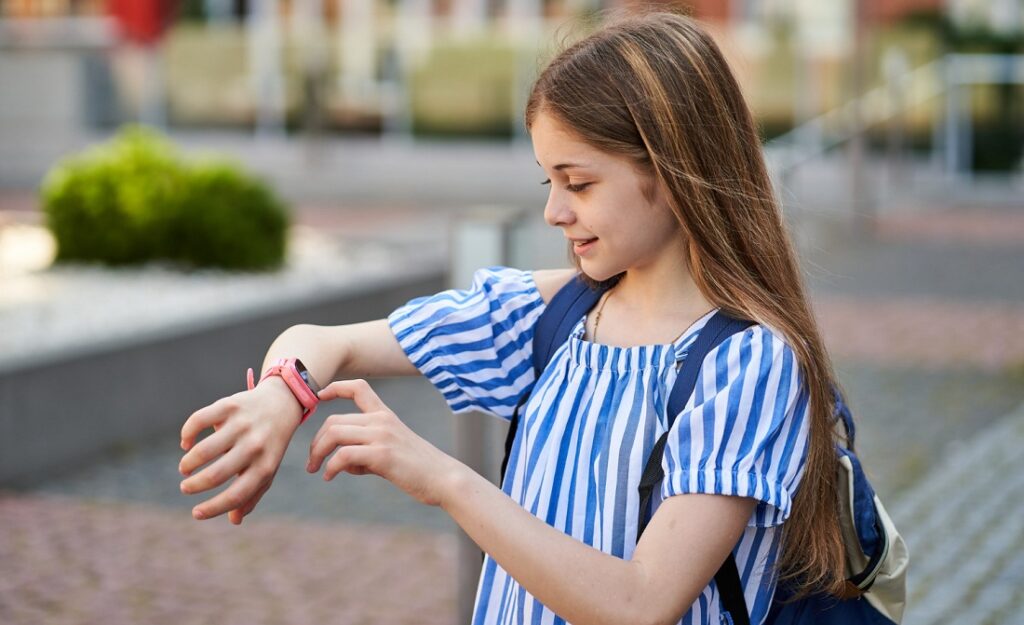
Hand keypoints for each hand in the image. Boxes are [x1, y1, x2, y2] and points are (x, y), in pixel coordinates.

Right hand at [179, 377, 302, 523]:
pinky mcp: (230, 405)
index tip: (196, 513)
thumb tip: (234, 520)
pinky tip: (186, 443)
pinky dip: (187, 434)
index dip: (213, 508)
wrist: (281, 403)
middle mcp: (254, 446)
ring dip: (188, 464)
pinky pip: (198, 421)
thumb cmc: (269, 445)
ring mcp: (242, 424)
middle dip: (194, 486)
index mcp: (265, 466)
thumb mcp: (267, 469)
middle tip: (186, 487)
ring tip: (185, 468)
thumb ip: (252, 494)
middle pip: (216, 474)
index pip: (237, 495)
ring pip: (204, 450)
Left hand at [307, 379, 462, 506]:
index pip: (358, 388)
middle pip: (334, 420)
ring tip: (316, 469)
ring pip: (334, 433)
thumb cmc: (417, 468)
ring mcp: (382, 436)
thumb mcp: (390, 451)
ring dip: (318, 453)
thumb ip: (364, 451)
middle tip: (312, 462)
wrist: (443, 479)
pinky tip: (329, 477)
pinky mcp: (382, 455)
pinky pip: (343, 455)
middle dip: (316, 441)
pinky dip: (330, 467)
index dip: (335, 388)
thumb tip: (340, 463)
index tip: (319, 397)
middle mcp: (382, 420)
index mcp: (385, 415)